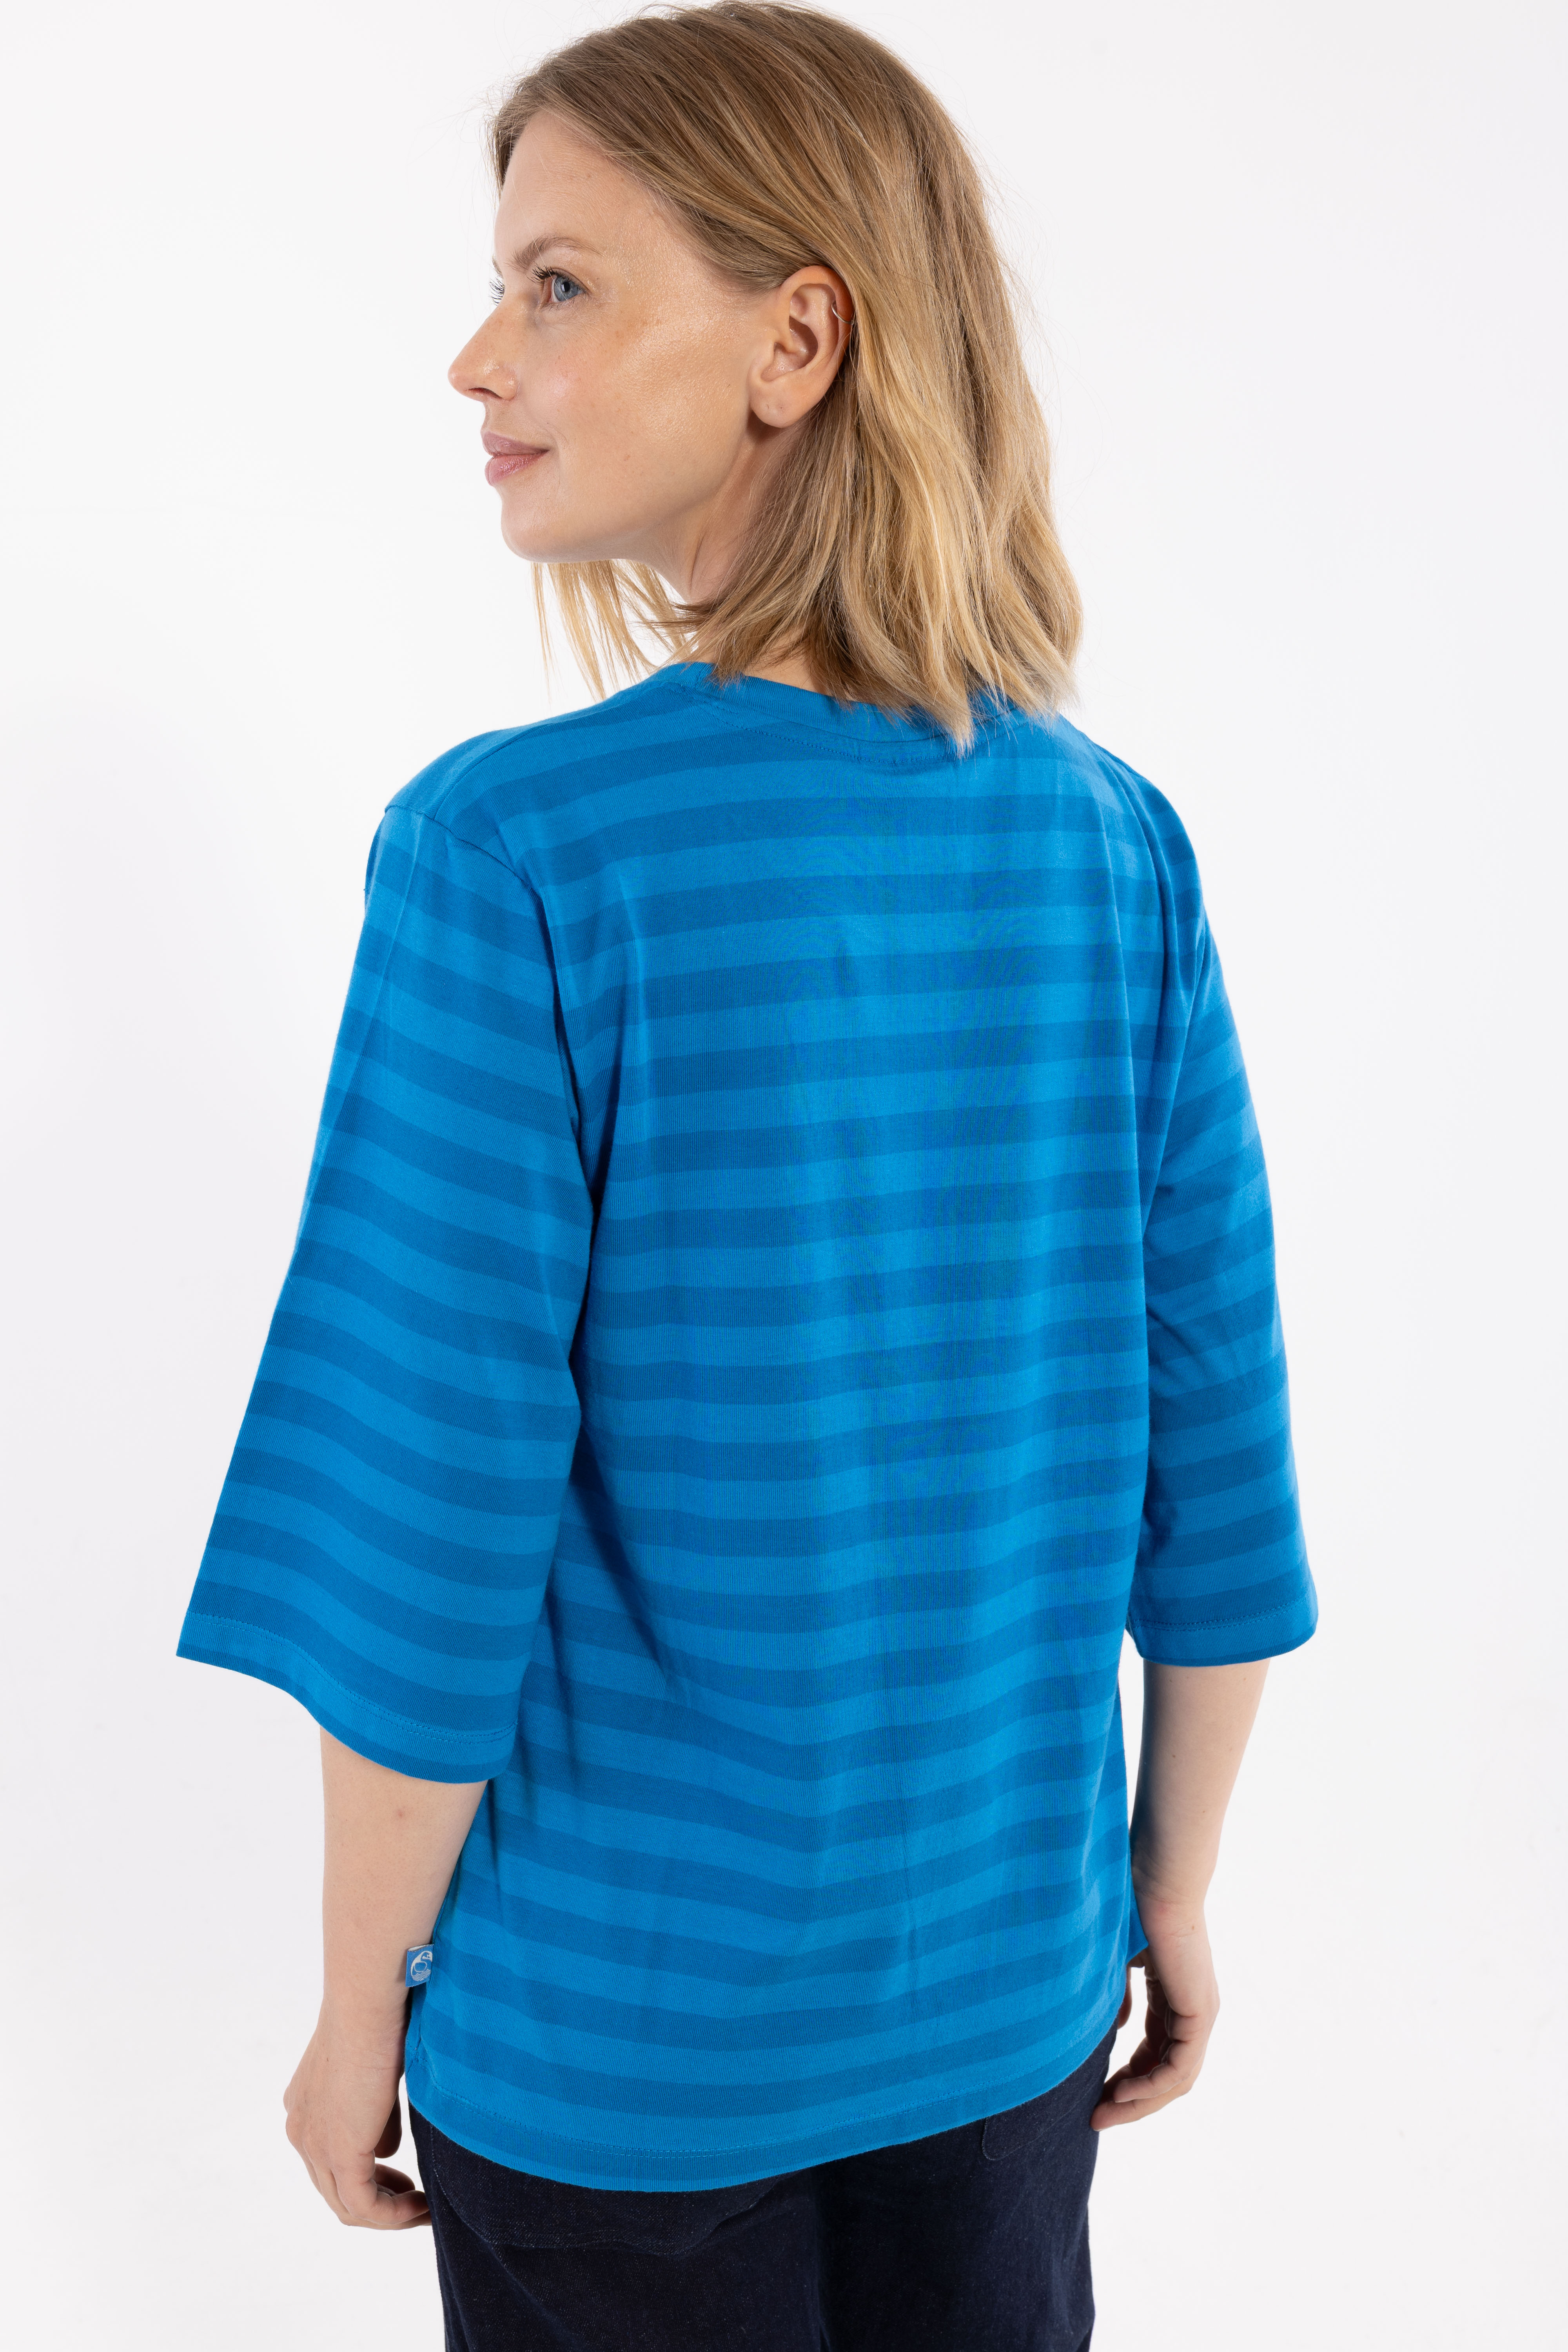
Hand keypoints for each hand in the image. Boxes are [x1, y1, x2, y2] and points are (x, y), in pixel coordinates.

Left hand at [283, 2001, 429, 2226]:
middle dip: (377, 2200)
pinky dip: (393, 2215)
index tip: (400, 2176)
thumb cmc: (379, 2018)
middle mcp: (301, 2130)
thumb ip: (377, 2115)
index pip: (329, 2161)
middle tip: (413, 2199)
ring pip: (347, 2205)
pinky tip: (421, 2207)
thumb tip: (387, 2150)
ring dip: (388, 2216)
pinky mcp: (339, 2152)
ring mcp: (315, 2145)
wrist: (367, 2003)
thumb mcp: (376, 2074)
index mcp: (305, 2107)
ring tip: (422, 2209)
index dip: (366, 2175)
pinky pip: (364, 2206)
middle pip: (335, 2189)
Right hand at [1090, 1890, 1219, 2130]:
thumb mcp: (1118, 1962)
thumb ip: (1117, 1996)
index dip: (1126, 2080)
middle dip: (1130, 2102)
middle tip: (1096, 2118)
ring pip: (1175, 2079)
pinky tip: (1120, 2093)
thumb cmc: (1131, 1907)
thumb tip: (1113, 2030)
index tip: (1094, 2096)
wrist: (1155, 1877)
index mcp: (1175, 1999)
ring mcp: (1200, 2013)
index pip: (1155, 2055)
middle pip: (1167, 2076)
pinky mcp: (1199, 2012)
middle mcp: (1194, 2011)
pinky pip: (1179, 2067)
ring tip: (1102, 2114)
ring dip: (1138, 2102)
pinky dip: (1150, 2087)